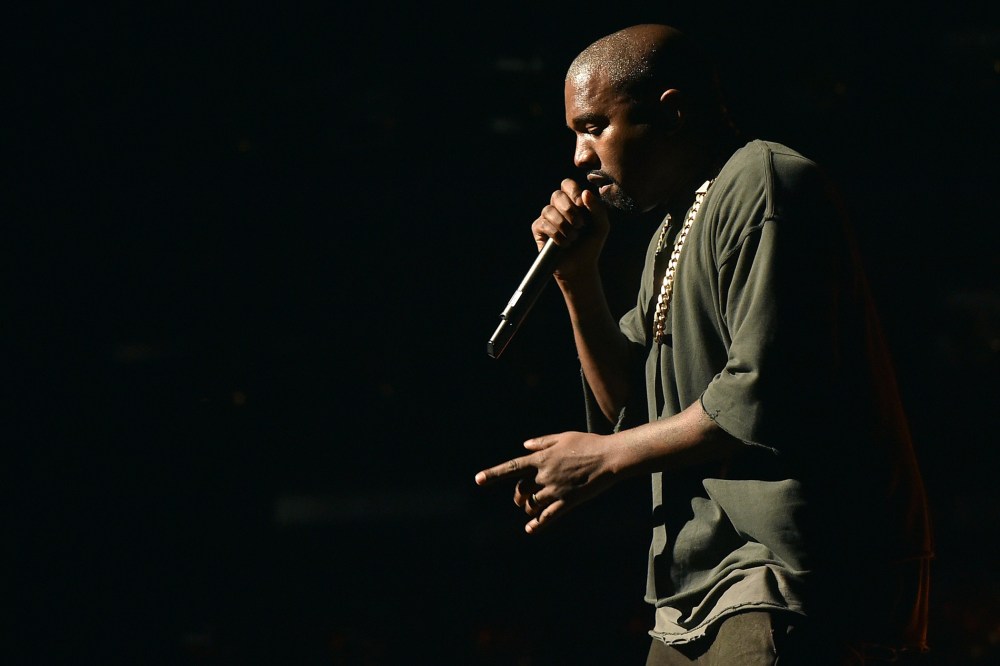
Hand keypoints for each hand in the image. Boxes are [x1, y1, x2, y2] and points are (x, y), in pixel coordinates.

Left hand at [474, 431, 617, 533]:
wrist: (610, 458)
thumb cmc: (588, 444)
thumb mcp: (563, 437)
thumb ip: (541, 442)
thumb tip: (524, 445)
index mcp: (542, 458)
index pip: (512, 467)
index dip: (494, 474)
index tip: (478, 480)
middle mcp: (545, 475)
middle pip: (521, 490)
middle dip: (518, 496)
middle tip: (520, 500)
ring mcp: (556, 490)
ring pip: (533, 505)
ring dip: (529, 508)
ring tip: (531, 509)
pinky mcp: (568, 501)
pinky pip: (548, 516)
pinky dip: (537, 524)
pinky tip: (530, 529)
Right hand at [531, 180, 609, 280]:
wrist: (580, 266)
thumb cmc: (591, 244)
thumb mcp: (601, 225)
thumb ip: (597, 208)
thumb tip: (585, 192)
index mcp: (573, 201)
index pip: (567, 184)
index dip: (573, 192)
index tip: (581, 205)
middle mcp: (558, 206)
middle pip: (557, 195)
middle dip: (570, 211)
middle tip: (580, 226)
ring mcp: (547, 217)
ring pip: (549, 210)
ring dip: (564, 226)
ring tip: (573, 238)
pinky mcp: (539, 229)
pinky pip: (543, 224)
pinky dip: (556, 235)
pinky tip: (564, 244)